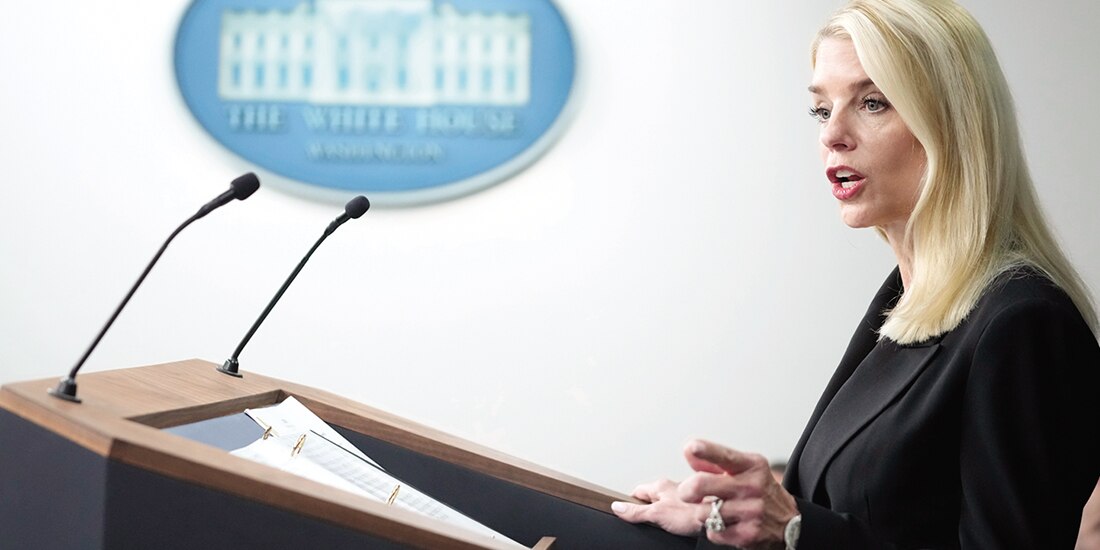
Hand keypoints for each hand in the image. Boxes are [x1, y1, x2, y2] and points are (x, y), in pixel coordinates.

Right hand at [611, 478, 704, 535]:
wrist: (719, 516)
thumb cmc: (692, 512)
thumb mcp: (657, 514)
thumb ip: (637, 512)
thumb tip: (617, 507)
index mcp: (660, 486)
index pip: (637, 491)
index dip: (630, 502)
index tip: (625, 511)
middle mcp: (672, 488)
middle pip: (651, 498)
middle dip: (648, 510)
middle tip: (647, 523)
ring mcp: (683, 497)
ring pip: (666, 504)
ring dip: (664, 514)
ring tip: (665, 526)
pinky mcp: (693, 507)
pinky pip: (679, 512)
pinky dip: (677, 519)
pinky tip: (679, 526)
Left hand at [680, 439, 798, 548]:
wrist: (791, 523)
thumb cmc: (762, 492)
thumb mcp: (746, 470)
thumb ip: (716, 462)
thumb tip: (689, 453)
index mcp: (751, 466)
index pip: (725, 456)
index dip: (706, 451)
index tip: (692, 447)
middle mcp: (752, 486)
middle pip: (701, 484)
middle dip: (686, 491)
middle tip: (686, 494)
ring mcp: (751, 511)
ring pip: (703, 512)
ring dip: (703, 513)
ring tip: (715, 511)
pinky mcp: (748, 534)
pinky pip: (713, 532)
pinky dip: (714, 530)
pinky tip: (726, 525)